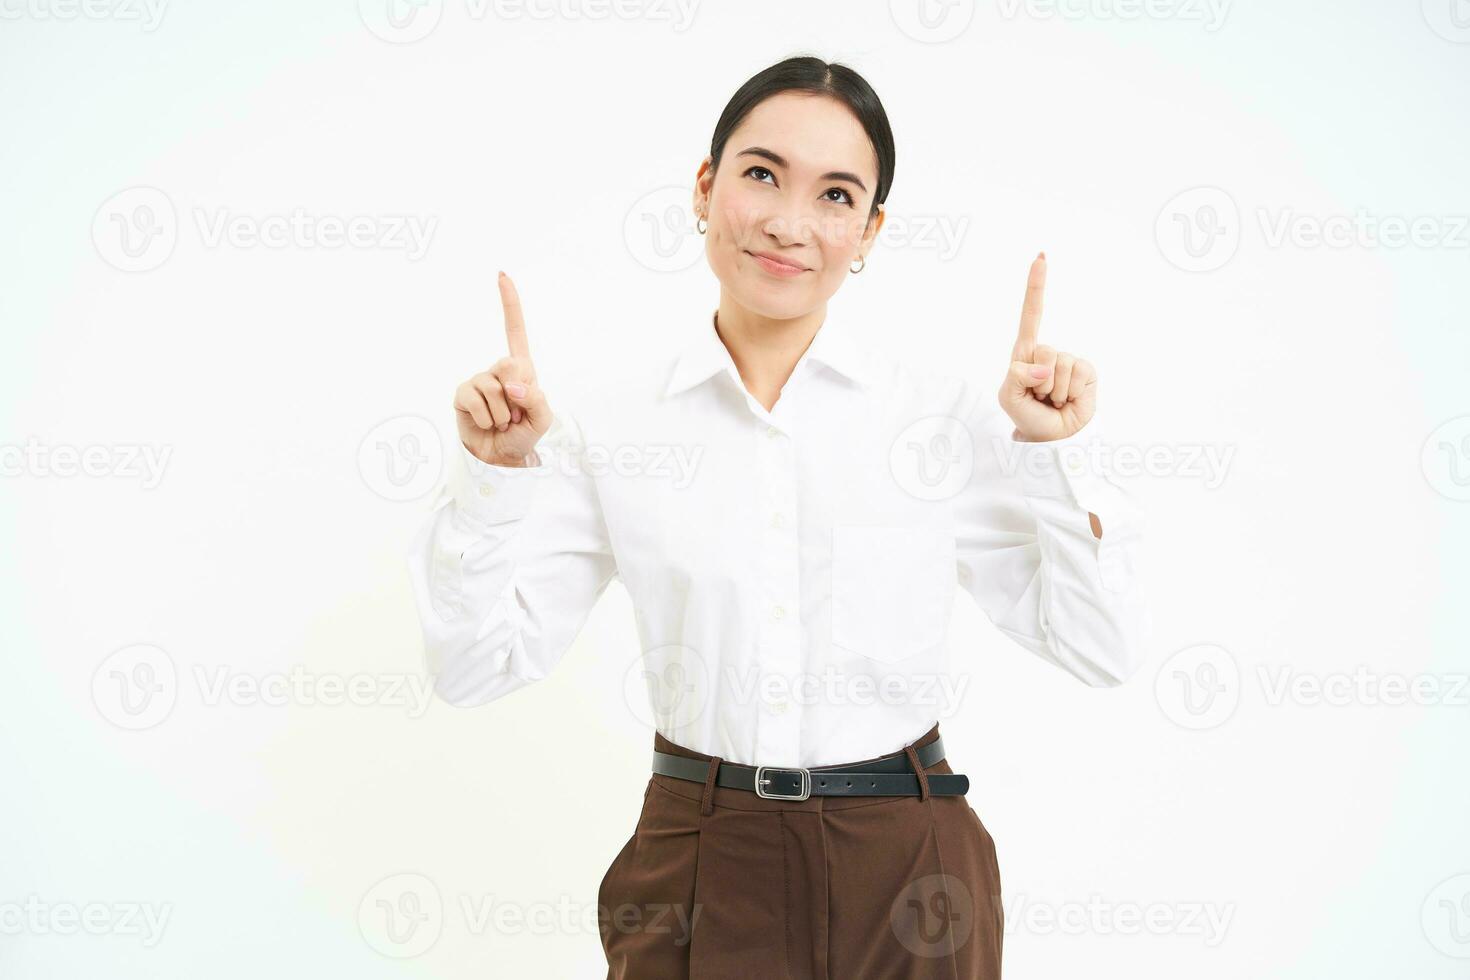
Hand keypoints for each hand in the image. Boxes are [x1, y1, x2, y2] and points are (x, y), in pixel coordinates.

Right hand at [454, 271, 554, 465]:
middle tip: (515, 413)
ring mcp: (478, 381)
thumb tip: (512, 385)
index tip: (502, 276)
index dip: (510, 304)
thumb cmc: (522, 435)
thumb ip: (536, 398)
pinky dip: (485, 418)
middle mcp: (498, 371)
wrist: (501, 458)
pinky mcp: (462, 395)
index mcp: (521, 370)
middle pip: (509, 365)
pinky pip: (475, 401)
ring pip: (494, 389)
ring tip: (501, 422)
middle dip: (517, 395)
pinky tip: (485, 423)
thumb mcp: (542, 418)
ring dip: (502, 414)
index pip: (515, 332)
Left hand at [997, 252, 1096, 441]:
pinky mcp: (1087, 372)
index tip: (1041, 258)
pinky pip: (1077, 375)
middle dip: (1038, 380)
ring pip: (1060, 365)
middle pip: (1044, 349)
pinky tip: (1068, 400)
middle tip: (1039, 396)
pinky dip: (1070, 393)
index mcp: (1026, 353)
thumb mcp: (1009, 397)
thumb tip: (1043, 368)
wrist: (1054, 437)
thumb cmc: (1028, 414)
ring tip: (1053, 401)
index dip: (1036, 286)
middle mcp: (1049, 353)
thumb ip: (1016, 378)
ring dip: (1053, 390)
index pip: (1031, 315)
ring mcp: (1069, 361)